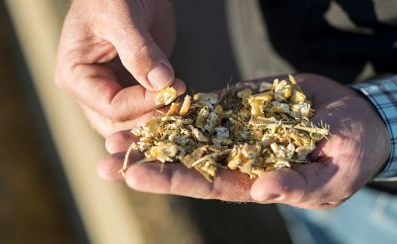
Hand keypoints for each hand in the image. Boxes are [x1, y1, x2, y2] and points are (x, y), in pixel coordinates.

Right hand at [55, 0, 184, 136]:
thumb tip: (162, 83)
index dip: (142, 103)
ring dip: (157, 117)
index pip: (110, 106)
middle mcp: (92, 89)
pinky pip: (147, 106)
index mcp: (76, 75)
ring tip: (182, 104)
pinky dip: (163, 106)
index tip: (171, 91)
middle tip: (177, 108)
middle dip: (148, 120)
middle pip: (118, 123)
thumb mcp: (120, 16)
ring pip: (133, 120)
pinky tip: (181, 99)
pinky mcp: (134, 86)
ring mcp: (113, 89)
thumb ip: (139, 51)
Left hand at [98, 74, 390, 208]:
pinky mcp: (240, 106)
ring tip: (116, 130)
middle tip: (107, 158)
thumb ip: (298, 185)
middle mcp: (236, 158)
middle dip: (148, 160)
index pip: (205, 185)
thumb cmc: (352, 153)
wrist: (356, 119)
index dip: (171, 180)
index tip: (135, 174)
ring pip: (189, 133)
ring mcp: (235, 130)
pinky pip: (207, 106)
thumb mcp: (332, 176)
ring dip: (154, 132)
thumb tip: (263, 191)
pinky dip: (181, 106)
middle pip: (185, 161)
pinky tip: (152, 103)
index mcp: (252, 182)